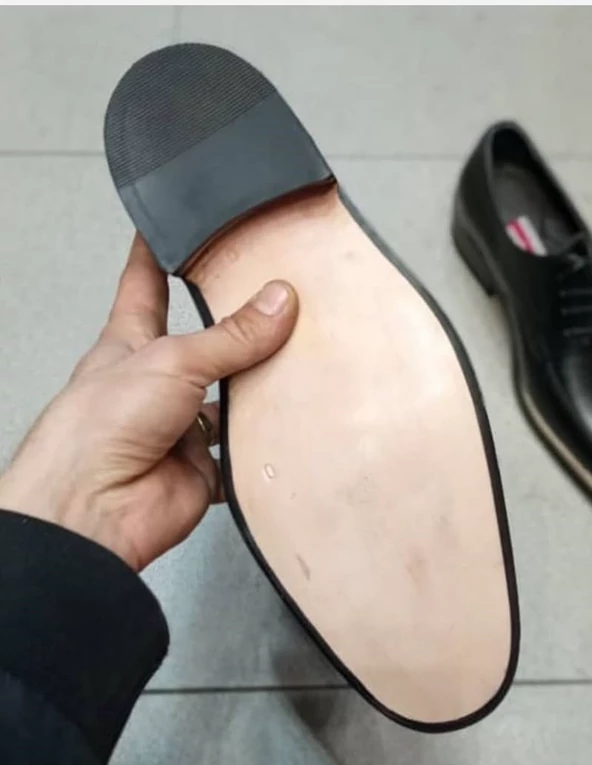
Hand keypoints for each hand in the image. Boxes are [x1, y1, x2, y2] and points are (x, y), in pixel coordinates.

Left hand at [0, 236, 298, 570]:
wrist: (97, 510)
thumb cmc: (95, 431)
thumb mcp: (169, 361)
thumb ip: (230, 336)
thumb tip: (277, 303)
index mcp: (132, 344)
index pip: (145, 286)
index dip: (156, 256)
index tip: (170, 228)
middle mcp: (158, 383)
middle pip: (205, 344)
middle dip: (236, 327)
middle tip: (273, 302)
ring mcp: (181, 425)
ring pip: (231, 398)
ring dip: (258, 387)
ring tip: (296, 359)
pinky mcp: (204, 466)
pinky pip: (244, 449)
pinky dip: (264, 442)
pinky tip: (287, 425)